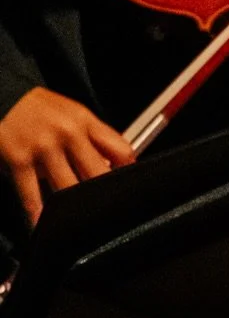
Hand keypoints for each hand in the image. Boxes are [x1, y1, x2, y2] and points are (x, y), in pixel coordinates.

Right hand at [0, 86, 134, 225]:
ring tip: (78, 223)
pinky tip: (42, 225)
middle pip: (99, 173)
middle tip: (105, 212)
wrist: (0, 92)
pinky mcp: (20, 159)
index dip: (127, 173)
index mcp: (85, 121)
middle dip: (103, 195)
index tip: (127, 189)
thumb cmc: (35, 108)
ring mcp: (44, 147)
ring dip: (74, 209)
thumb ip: (92, 137)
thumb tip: (114, 165)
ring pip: (69, 188)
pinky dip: (37, 214)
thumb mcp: (70, 112)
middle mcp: (68, 133)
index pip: (121, 150)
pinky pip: (32, 195)